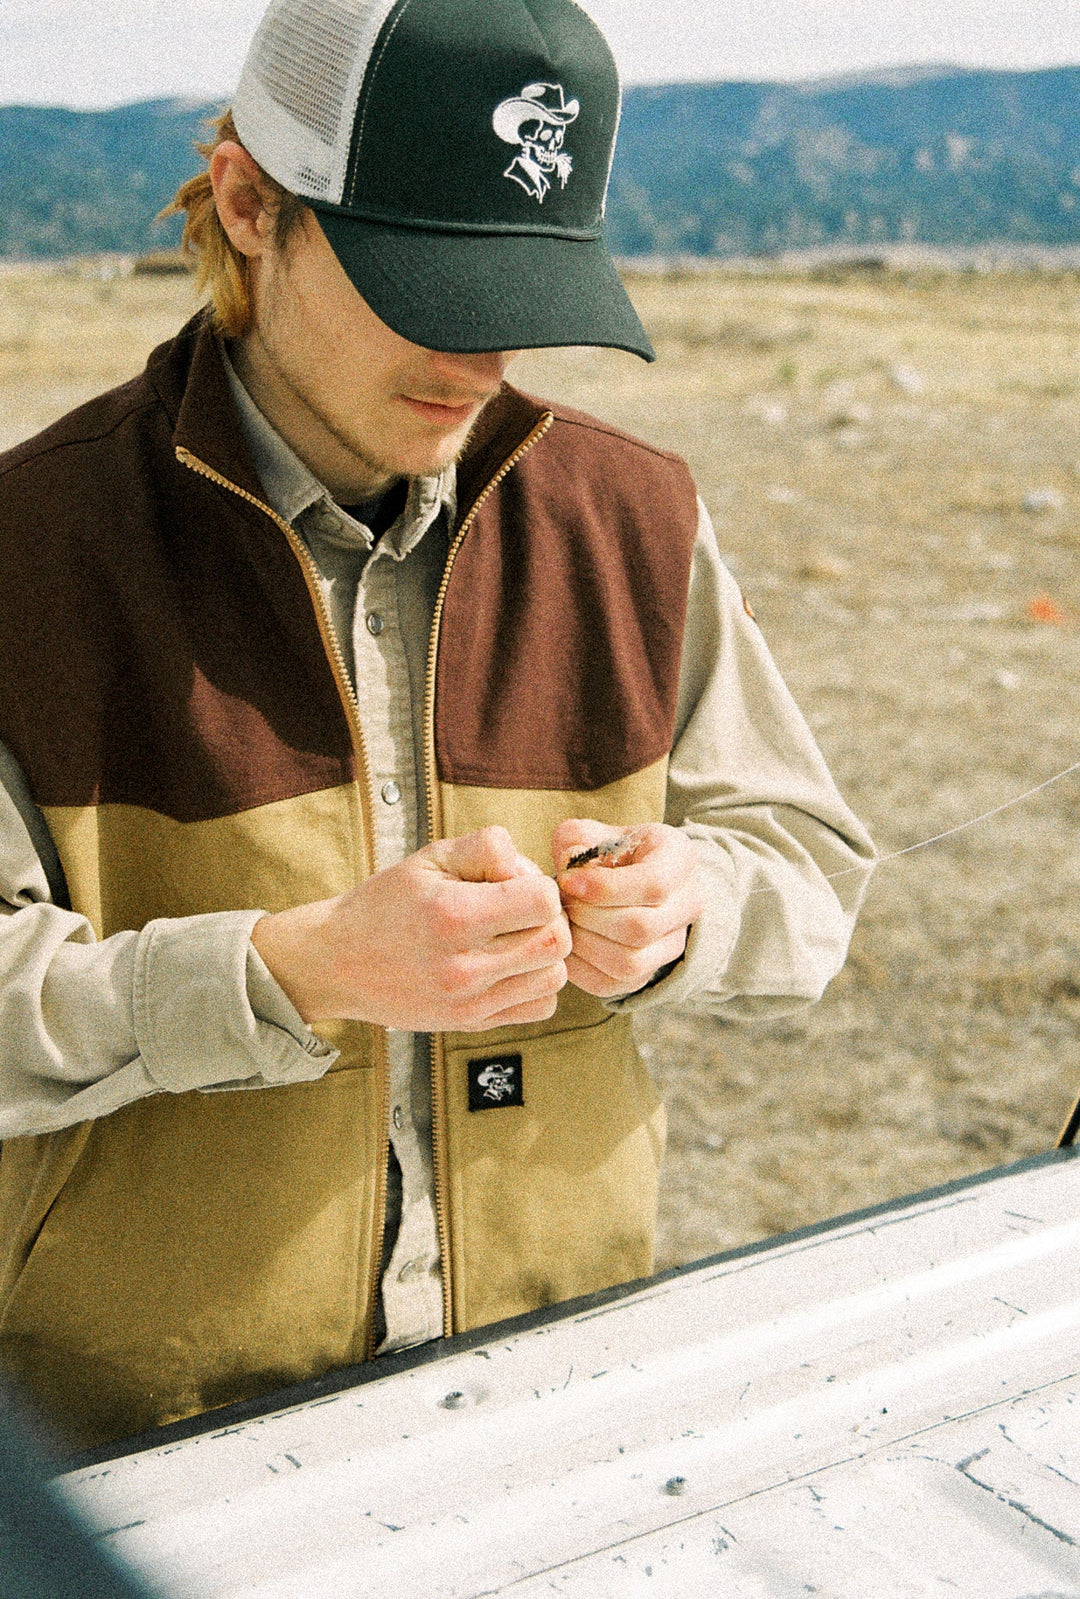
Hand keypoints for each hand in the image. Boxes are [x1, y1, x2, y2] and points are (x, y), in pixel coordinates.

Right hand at [252, 827, 570, 1029]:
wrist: (339, 962)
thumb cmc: (387, 903)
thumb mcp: (430, 858)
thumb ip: (487, 848)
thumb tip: (530, 869)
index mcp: (453, 916)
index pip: (543, 902)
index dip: (539, 886)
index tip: (515, 884)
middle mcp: (463, 966)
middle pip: (555, 941)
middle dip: (549, 918)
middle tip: (520, 910)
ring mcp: (469, 1002)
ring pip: (554, 976)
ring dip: (546, 952)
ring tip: (515, 937)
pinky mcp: (472, 1023)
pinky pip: (540, 1007)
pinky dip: (537, 984)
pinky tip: (511, 966)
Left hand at [553, 821, 704, 999]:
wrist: (628, 878)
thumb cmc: (607, 851)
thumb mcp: (594, 832)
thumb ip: (576, 839)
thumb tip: (568, 865)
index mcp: (680, 860)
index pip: (653, 884)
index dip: (605, 888)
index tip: (566, 881)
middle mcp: (689, 905)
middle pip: (640, 928)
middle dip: (589, 916)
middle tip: (561, 902)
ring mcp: (673, 944)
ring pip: (629, 962)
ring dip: (584, 944)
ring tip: (564, 921)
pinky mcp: (649, 973)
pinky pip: (613, 985)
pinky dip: (580, 968)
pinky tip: (566, 944)